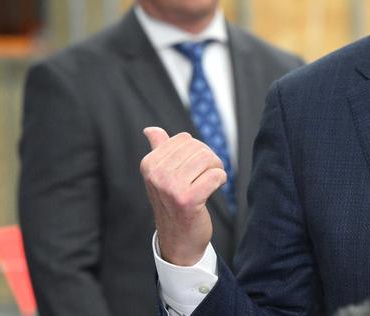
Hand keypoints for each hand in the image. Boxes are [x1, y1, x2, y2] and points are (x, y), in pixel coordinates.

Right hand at [140, 127, 226, 265]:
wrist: (178, 240)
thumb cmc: (174, 204)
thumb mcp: (162, 176)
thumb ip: (158, 150)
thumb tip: (150, 129)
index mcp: (149, 164)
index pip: (184, 139)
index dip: (196, 151)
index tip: (194, 168)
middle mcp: (156, 174)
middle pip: (198, 148)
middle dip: (209, 160)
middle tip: (206, 177)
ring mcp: (170, 187)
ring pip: (208, 159)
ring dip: (216, 169)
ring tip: (210, 183)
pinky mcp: (187, 200)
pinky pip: (215, 176)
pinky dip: (221, 179)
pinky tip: (215, 188)